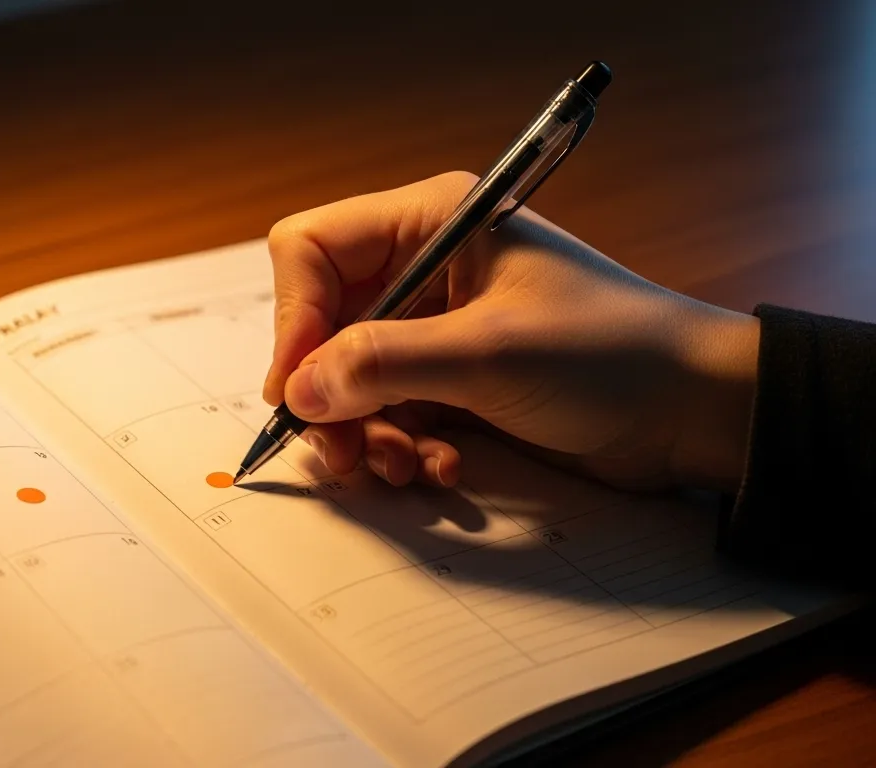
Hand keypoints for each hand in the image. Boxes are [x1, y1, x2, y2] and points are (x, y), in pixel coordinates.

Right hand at [263, 171, 758, 492]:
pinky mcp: (453, 381)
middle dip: (328, 395)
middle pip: (323, 325)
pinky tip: (442, 470)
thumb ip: (381, 365)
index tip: (298, 390)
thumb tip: (296, 392)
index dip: (295, 319)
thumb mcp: (486, 355)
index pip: (312, 250)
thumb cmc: (608, 356)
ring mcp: (437, 328)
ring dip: (366, 432)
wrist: (696, 413)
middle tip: (342, 454)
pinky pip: (390, 413)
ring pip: (350, 380)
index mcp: (431, 222)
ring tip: (402, 468)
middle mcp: (423, 268)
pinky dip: (403, 446)